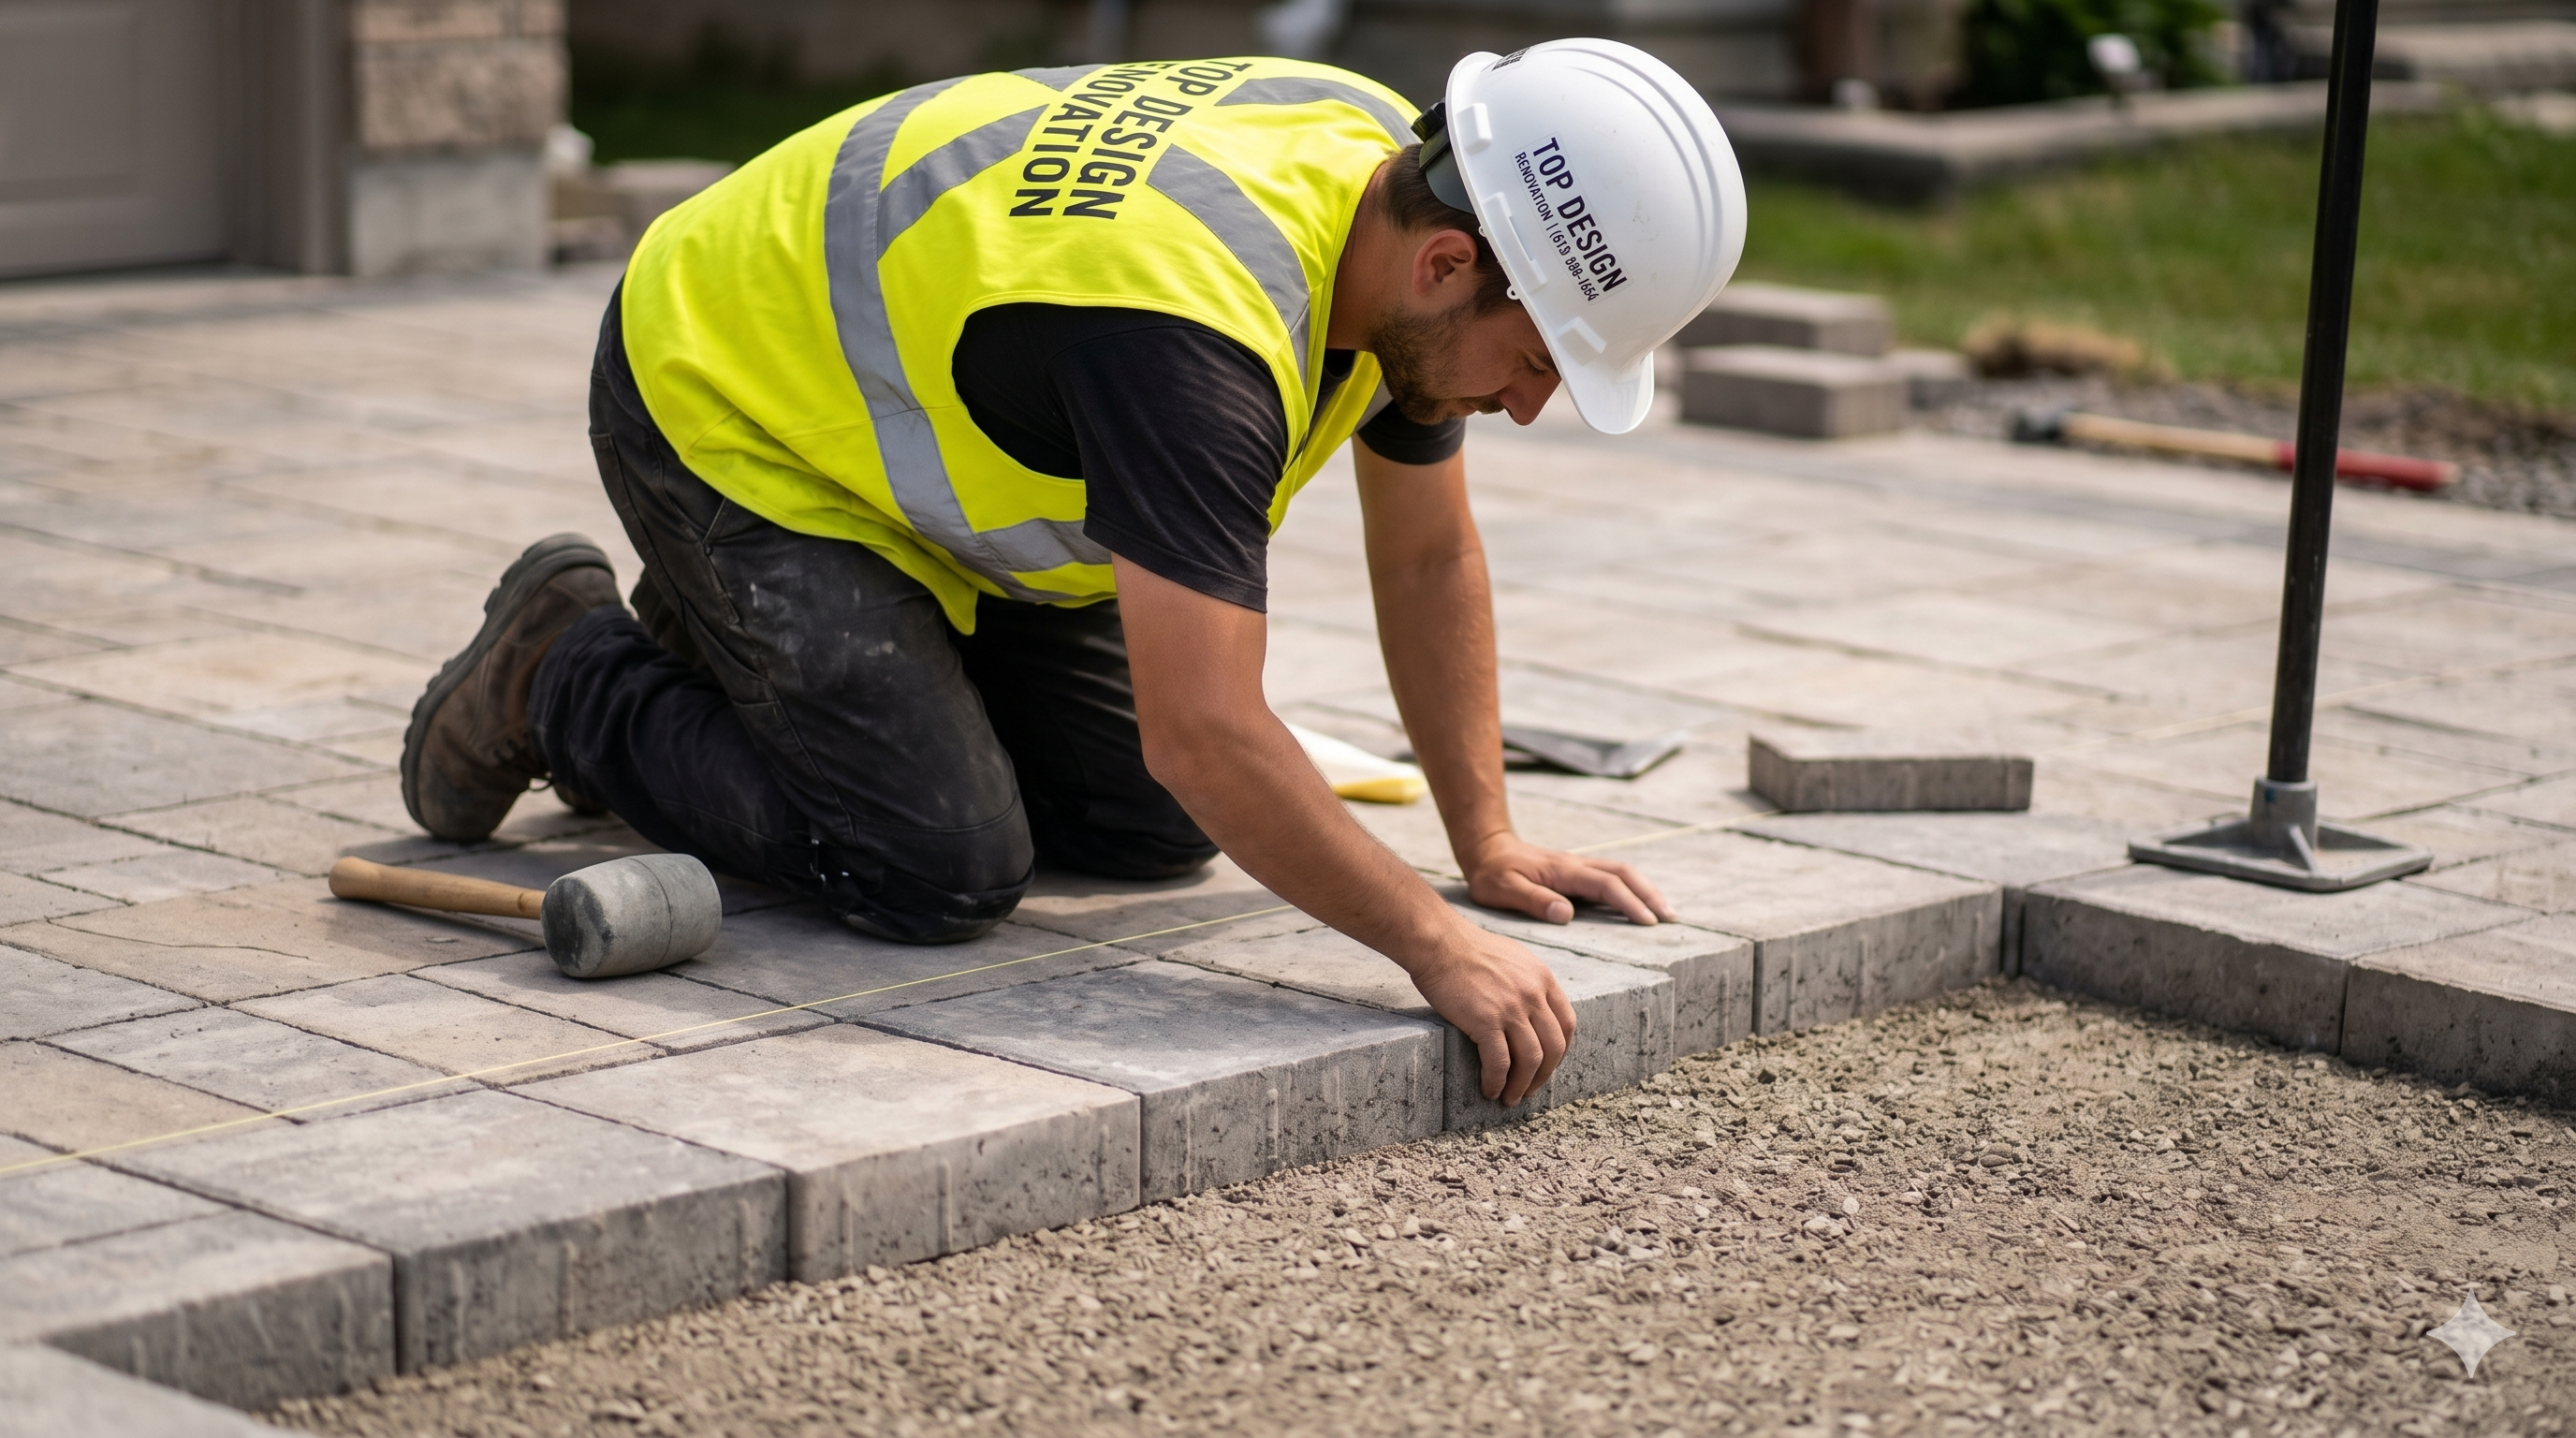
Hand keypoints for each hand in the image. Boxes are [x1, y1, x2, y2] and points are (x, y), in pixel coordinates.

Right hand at [1408, 928, 1578, 1103]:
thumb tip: (1532, 1011)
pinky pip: (1499, 1062)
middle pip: (1553, 1047)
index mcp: (1543, 978)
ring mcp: (1511, 1008)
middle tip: (1530, 1089)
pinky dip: (1497, 1081)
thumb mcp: (1513, 959)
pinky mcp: (1486, 1020)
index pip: (1567, 1024)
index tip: (1547, 1066)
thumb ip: (1528, 983)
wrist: (1438, 942)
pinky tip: (1489, 1089)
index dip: (1560, 1052)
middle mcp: (1533, 994)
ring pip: (1531, 1060)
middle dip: (1544, 1075)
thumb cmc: (1466, 948)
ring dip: (1522, 1085)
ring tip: (1509, 1097)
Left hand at [1464, 834, 1676, 926]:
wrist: (1487, 848)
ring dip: (1646, 889)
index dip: (1629, 903)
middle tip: (1670, 918)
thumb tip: (1567, 914)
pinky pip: (1612, 876)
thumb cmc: (1492, 873)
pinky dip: (1633, 887)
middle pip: (1624, 873)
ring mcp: (1578, 866)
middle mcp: (1576, 865)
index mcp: (1563, 871)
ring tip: (1665, 912)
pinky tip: (1641, 902)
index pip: (1606, 885)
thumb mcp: (1503, 889)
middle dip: (1649, 894)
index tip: (1648, 922)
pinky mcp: (1576, 871)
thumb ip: (1534, 901)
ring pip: (1622, 871)